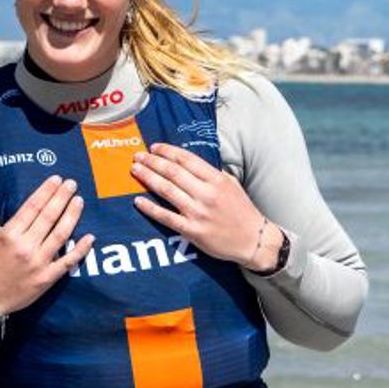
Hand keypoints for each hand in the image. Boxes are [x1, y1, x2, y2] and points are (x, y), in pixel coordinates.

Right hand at [0, 176, 95, 315]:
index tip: (55, 179)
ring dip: (72, 216)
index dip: (45, 191)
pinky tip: (90, 237)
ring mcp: (38, 263)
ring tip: (79, 201)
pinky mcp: (47, 277)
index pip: (32, 207)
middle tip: (72, 183)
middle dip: (61, 197)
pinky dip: (80, 249)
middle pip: (48, 217)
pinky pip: (68, 261)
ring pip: (60, 235)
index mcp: (9, 235)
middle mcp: (25, 247)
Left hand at [131, 143, 278, 270]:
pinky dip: (150, 208)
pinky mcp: (192, 230)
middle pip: (172, 172)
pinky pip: (166, 217)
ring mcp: (198, 212)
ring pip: (166, 190)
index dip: (167, 151)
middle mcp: (206, 194)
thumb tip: (187, 162)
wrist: (253, 240)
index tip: (154, 148)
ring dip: (147, 178)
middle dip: (152, 162)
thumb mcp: (231, 184)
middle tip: (138, 156)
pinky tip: (137, 201)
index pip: (186, 159)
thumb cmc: (241, 211)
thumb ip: (210, 173)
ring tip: (135, 170)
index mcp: (216, 180)